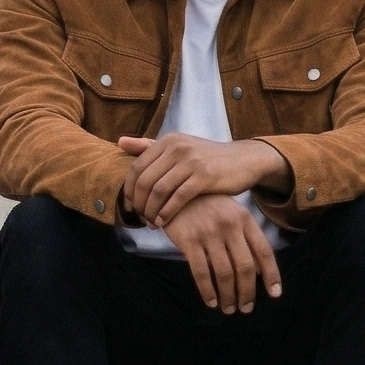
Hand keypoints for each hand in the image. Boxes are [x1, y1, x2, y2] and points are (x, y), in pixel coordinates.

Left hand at [118, 134, 287, 226]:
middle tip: (139, 218)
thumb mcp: (179, 147)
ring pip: (159, 190)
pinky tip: (164, 222)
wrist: (244, 160)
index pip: (136, 168)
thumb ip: (149, 146)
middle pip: (145, 181)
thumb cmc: (207, 158)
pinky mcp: (205, 176)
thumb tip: (120, 142)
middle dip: (138, 204)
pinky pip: (178, 198)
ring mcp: (191, 161)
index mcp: (168, 141)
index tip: (129, 207)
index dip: (129, 190)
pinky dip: (167, 213)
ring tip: (151, 223)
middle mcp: (177, 148)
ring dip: (151, 211)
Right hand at [160, 196, 283, 312]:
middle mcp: (229, 226)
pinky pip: (200, 272)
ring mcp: (208, 233)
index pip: (264, 251)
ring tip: (229, 309)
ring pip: (224, 273)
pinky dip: (207, 291)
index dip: (272, 275)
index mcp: (244, 219)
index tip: (274, 294)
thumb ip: (247, 240)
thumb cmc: (208, 207)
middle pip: (245, 267)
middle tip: (246, 309)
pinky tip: (211, 302)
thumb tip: (262, 272)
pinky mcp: (188, 241)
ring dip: (228, 296)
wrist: (175, 192)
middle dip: (247, 293)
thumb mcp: (232, 215)